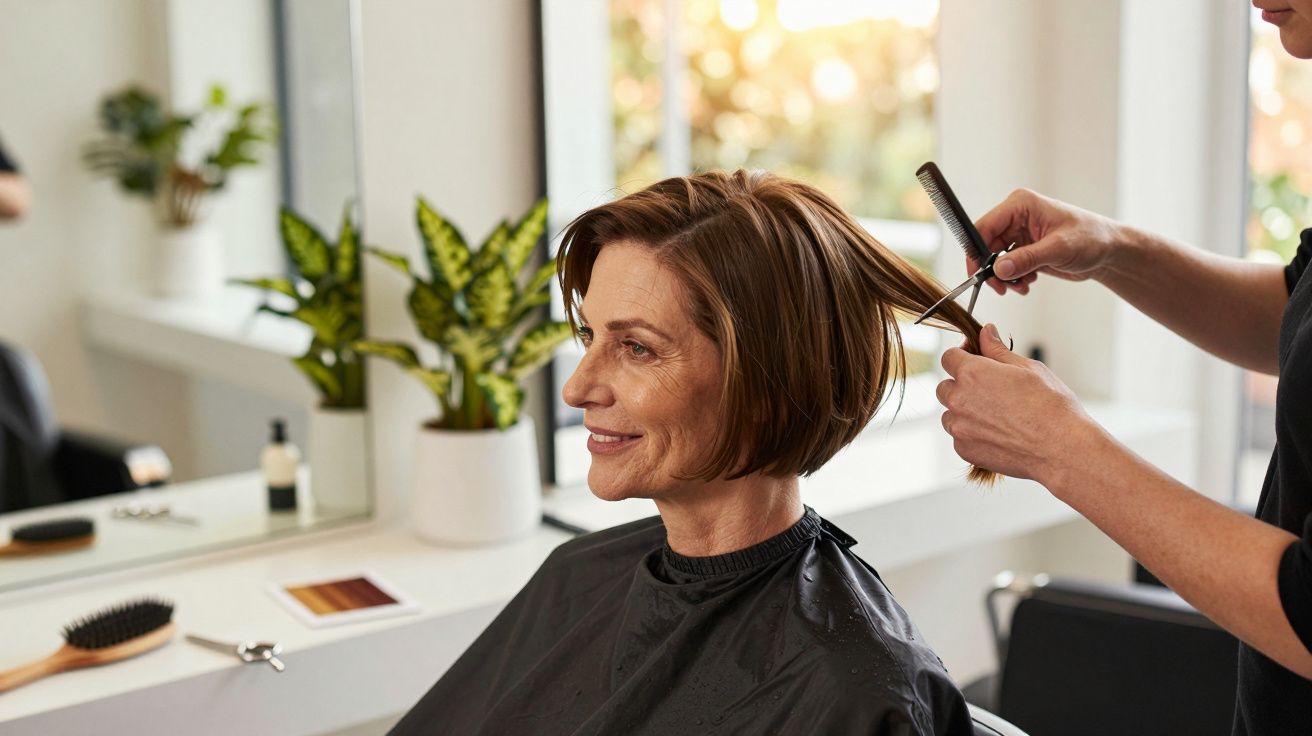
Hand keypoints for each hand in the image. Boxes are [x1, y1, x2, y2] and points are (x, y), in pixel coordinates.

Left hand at [937, 324, 1099, 483]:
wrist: (1061, 447)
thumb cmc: (1051, 406)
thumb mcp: (1028, 368)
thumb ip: (998, 351)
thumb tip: (985, 333)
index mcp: (972, 373)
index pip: (949, 357)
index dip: (962, 356)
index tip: (975, 359)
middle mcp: (959, 400)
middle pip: (945, 387)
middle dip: (961, 385)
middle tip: (990, 390)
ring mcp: (960, 427)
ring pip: (950, 414)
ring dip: (964, 411)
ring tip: (996, 414)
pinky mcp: (964, 450)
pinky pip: (959, 436)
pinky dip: (971, 433)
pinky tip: (997, 433)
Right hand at [969, 188, 1123, 295]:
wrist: (1109, 252)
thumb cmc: (1092, 238)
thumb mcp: (1058, 248)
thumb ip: (1026, 258)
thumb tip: (999, 269)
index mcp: (1021, 205)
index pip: (985, 226)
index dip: (976, 252)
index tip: (977, 274)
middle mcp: (1016, 217)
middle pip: (986, 245)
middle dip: (992, 270)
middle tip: (1001, 288)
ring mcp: (1020, 234)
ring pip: (995, 259)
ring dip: (1004, 277)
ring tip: (1020, 287)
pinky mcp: (1025, 249)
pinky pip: (1007, 266)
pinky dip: (1013, 279)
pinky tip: (1028, 282)